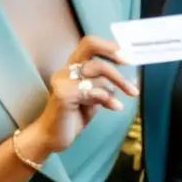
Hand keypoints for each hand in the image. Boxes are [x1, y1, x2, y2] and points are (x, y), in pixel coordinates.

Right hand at [29, 35, 138, 154]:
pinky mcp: (63, 94)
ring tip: (130, 95)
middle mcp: (67, 69)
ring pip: (97, 69)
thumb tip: (128, 77)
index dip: (109, 46)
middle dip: (113, 53)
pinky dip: (108, 98)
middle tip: (130, 63)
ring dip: (118, 82)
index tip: (127, 56)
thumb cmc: (73, 116)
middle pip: (91, 47)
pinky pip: (93, 90)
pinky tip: (116, 107)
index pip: (89, 43)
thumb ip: (105, 84)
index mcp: (74, 66)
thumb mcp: (94, 97)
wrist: (51, 138)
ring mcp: (63, 79)